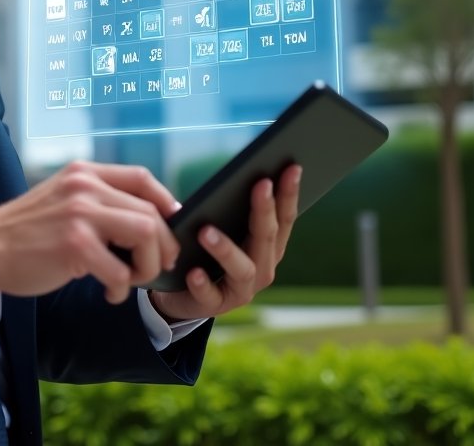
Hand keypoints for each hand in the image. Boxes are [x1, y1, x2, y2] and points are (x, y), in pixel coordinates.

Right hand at [0, 161, 180, 304]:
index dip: (165, 202)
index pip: (142, 177)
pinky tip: (108, 293)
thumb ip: (98, 199)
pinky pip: (121, 272)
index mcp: (84, 172)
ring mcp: (80, 213)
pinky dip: (122, 290)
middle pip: (151, 212)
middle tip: (151, 267)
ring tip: (129, 279)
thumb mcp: (63, 198)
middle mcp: (85, 186)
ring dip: (147, 266)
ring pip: (145, 235)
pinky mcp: (75, 244)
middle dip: (162, 246)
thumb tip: (149, 219)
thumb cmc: (29, 231)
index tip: (169, 226)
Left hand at [148, 163, 301, 321]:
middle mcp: (262, 268)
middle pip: (267, 238)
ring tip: (206, 231)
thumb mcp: (220, 224)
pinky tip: (193, 272)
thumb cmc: (206, 248)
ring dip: (226, 248)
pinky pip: (209, 295)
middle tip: (260, 184)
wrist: (181, 291)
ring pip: (243, 268)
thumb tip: (236, 173)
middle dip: (265, 210)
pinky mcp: (213, 306)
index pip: (285, 217)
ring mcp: (241, 290)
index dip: (290, 193)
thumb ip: (229, 204)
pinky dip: (202, 283)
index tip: (292, 167)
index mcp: (268, 246)